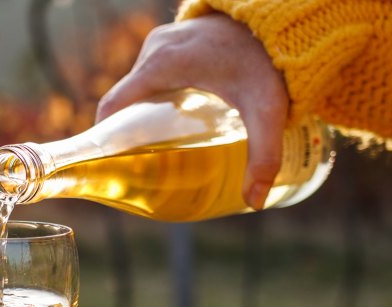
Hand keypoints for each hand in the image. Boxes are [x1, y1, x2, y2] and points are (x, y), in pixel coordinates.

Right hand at [97, 13, 288, 209]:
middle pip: (127, 99)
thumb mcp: (266, 110)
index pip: (112, 106)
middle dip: (131, 130)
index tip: (111, 163)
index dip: (105, 137)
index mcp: (160, 65)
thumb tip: (256, 202)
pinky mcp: (177, 38)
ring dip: (146, 112)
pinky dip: (157, 94)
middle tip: (146, 162)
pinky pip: (154, 71)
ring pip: (140, 86)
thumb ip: (263, 156)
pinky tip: (176, 114)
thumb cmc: (270, 57)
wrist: (286, 14)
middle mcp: (155, 49)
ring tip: (161, 142)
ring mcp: (165, 40)